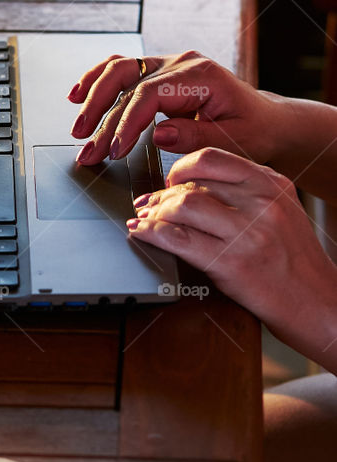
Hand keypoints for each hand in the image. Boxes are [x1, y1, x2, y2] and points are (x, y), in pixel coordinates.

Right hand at [69, 50, 281, 167]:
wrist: (266, 120)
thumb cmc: (255, 131)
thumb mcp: (236, 142)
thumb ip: (197, 138)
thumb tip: (158, 133)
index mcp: (200, 76)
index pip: (148, 95)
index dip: (126, 123)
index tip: (114, 150)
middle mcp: (181, 63)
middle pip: (126, 79)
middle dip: (100, 115)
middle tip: (87, 149)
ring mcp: (168, 64)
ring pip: (117, 68)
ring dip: (92, 96)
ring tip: (78, 128)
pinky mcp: (159, 72)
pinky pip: (121, 69)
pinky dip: (97, 81)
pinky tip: (78, 95)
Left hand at [127, 147, 336, 367]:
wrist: (320, 304)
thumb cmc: (297, 261)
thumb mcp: (282, 210)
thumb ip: (245, 192)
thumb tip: (193, 183)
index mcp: (271, 183)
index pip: (211, 157)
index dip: (180, 167)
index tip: (170, 180)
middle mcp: (261, 203)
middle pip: (193, 182)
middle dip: (161, 193)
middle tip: (148, 203)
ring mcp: (247, 233)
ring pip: (182, 206)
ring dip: (154, 213)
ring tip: (145, 219)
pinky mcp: (231, 264)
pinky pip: (178, 240)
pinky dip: (151, 233)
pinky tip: (142, 233)